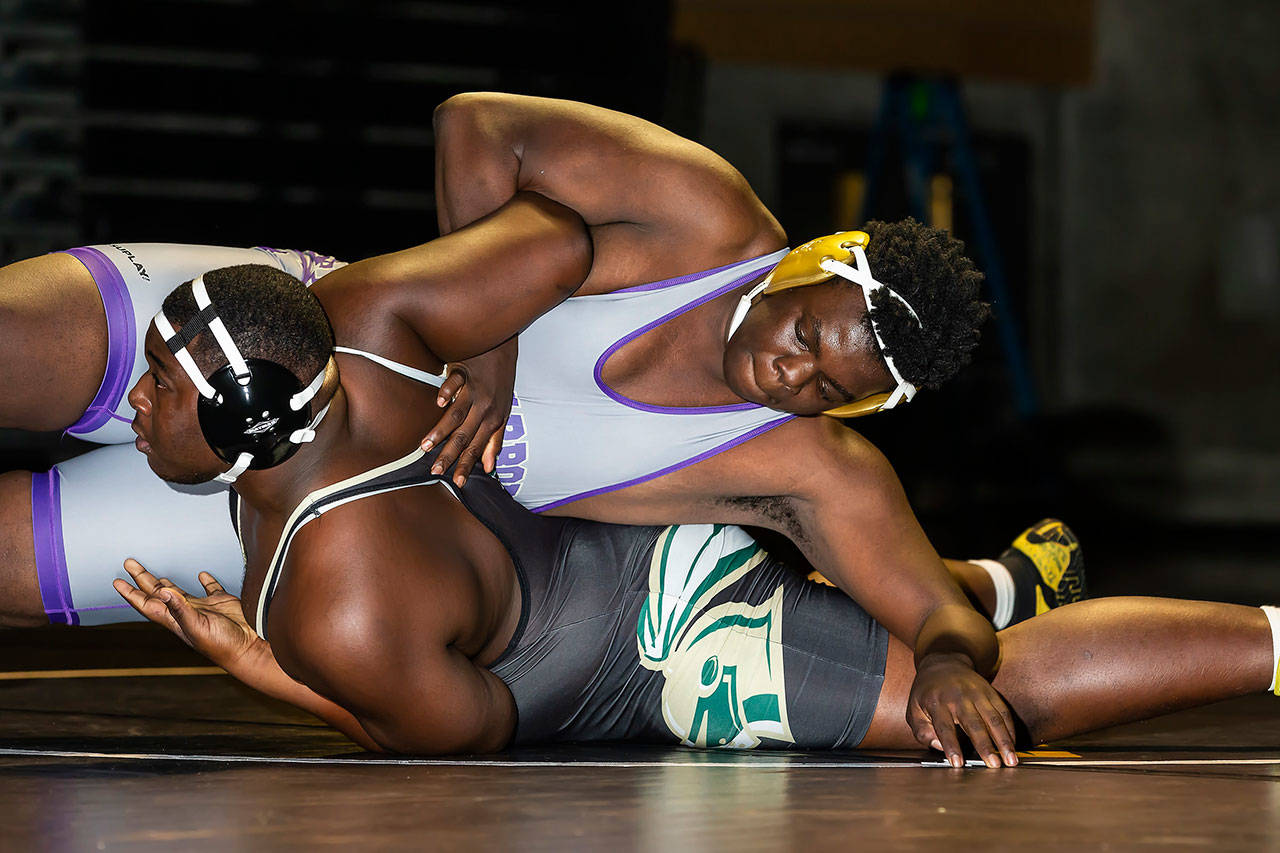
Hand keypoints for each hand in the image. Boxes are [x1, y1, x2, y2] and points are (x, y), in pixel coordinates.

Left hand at [113, 558, 261, 674]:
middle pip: (157, 593)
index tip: (117, 582)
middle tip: (130, 563)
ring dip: (166, 582)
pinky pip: (210, 588)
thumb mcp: (197, 626)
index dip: (131, 593)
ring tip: (156, 573)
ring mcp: (203, 607)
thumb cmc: (222, 644)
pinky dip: (206, 581)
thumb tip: (162, 591)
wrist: (248, 648)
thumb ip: (180, 608)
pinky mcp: (221, 602)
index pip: (147, 603)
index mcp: (176, 619)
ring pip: (179, 591)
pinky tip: (202, 575)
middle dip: (142, 579)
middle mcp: (185, 612)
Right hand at [420, 339, 516, 486]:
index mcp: (495, 417)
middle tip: (435, 471)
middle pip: (464, 435)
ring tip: (425, 446)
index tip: (456, 482)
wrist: (503, 342)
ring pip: (457, 413)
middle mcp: (485, 406)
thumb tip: (489, 467)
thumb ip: (495, 439)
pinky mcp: (463, 370)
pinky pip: (454, 383)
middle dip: (450, 455)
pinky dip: (447, 392)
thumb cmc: (501, 379)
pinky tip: (438, 403)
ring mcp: (474, 388)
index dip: (468, 465)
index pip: (478, 446)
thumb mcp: (504, 410)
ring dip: (441, 431)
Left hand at [907, 653, 1018, 767]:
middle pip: (974, 724)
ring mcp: (977, 693)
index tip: (958, 763)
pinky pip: (1003, 712)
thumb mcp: (913, 709)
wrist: (944, 662)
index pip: (944, 727)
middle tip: (994, 765)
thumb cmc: (927, 692)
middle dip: (985, 746)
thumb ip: (922, 732)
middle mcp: (958, 697)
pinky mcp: (990, 692)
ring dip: (1004, 741)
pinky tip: (1012, 745)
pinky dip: (1010, 730)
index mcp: (937, 703)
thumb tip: (940, 748)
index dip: (951, 746)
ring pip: (994, 718)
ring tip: (1011, 760)